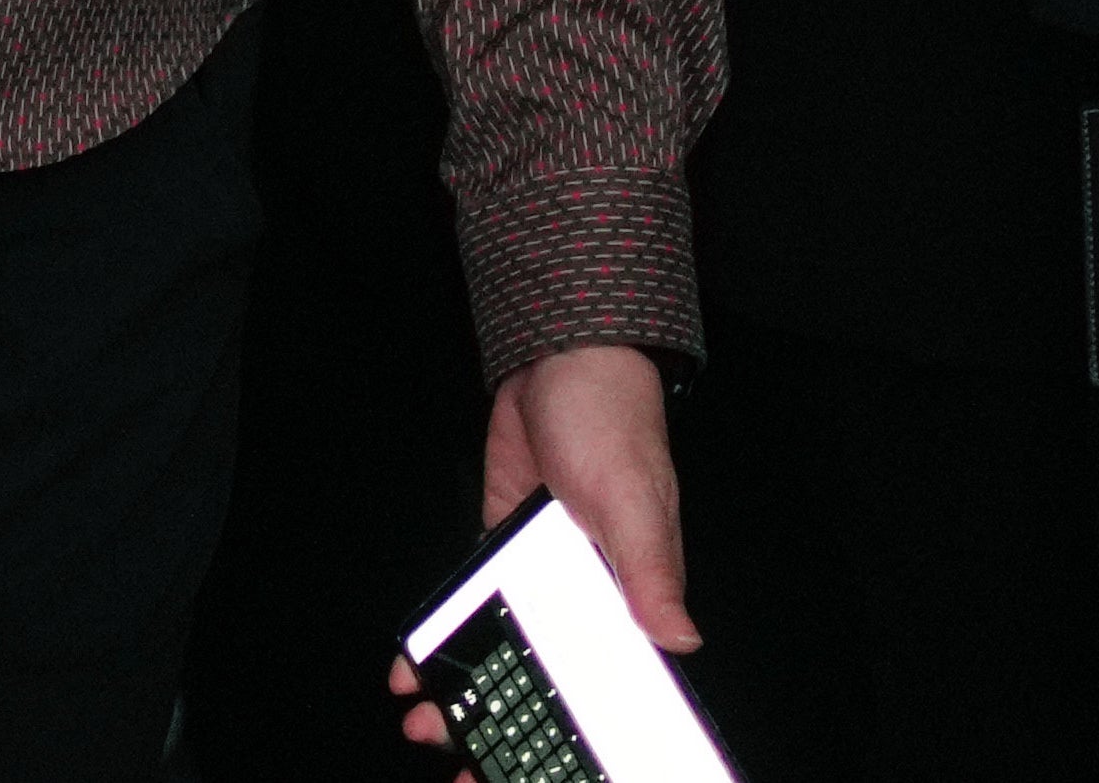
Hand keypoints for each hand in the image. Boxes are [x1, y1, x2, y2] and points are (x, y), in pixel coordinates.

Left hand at [389, 349, 691, 741]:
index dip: (574, 729)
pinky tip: (417, 658)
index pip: (608, 680)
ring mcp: (541, 569)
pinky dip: (448, 632)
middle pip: (548, 673)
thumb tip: (681, 641)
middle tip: (461, 760)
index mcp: (631, 594)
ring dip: (469, 685)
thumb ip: (651, 574)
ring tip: (427, 721)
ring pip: (505, 645)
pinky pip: (475, 597)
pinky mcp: (503, 541)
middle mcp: (587, 591)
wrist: (561, 356)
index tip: (539, 770)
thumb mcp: (636, 503)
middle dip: (507, 722)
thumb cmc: (616, 423)